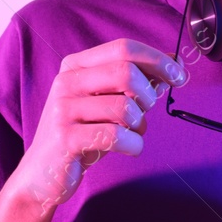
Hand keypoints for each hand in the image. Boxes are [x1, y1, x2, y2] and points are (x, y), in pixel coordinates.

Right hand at [10, 38, 184, 210]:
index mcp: (76, 66)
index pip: (124, 48)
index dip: (157, 60)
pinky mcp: (66, 138)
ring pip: (124, 108)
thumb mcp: (106, 104)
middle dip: (148, 94)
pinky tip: (129, 149)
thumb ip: (136, 83)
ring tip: (131, 134)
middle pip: (126, 71)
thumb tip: (173, 61)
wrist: (43, 174)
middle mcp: (66, 81)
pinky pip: (116, 136)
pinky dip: (133, 145)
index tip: (178, 76)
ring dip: (139, 125)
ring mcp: (63, 109)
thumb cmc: (80, 135)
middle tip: (145, 112)